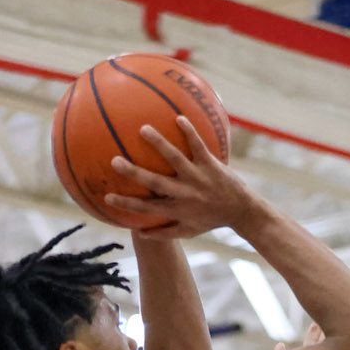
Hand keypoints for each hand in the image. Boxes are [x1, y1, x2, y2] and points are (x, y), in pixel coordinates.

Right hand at [105, 117, 249, 236]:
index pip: (147, 208)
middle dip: (135, 173)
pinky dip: (189, 132)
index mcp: (177, 209)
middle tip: (115, 161)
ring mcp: (197, 177)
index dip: (127, 203)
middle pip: (155, 183)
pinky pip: (198, 145)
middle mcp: (185, 194)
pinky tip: (178, 117)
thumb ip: (164, 232)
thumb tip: (139, 232)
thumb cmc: (212, 220)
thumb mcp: (189, 231)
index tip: (107, 196)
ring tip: (143, 129)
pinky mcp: (211, 164)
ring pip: (175, 159)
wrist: (242, 211)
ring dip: (159, 144)